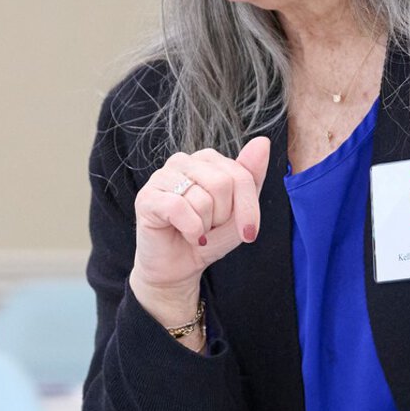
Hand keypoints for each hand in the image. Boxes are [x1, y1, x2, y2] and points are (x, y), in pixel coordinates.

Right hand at [127, 136, 272, 322]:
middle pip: (222, 183)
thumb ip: (251, 178)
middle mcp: (183, 161)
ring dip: (205, 226)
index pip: (240, 174)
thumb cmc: (208, 238)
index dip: (248, 208)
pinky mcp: (146, 197)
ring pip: (202, 198)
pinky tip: (186, 235)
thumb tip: (262, 142)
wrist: (178, 268)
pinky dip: (190, 230)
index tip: (248, 232)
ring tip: (195, 230)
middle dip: (223, 217)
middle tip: (210, 228)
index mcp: (206, 160)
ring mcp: (161, 176)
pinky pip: (179, 209)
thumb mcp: (239, 213)